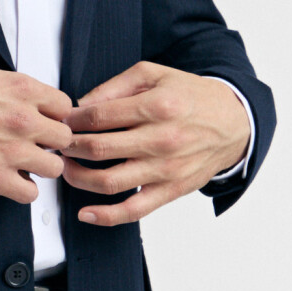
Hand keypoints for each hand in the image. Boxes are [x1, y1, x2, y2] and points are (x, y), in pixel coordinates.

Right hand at [0, 52, 73, 204]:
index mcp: (19, 89)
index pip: (64, 105)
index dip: (53, 114)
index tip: (43, 120)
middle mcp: (23, 120)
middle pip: (64, 137)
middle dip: (50, 141)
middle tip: (34, 144)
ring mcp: (11, 152)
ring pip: (54, 167)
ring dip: (40, 167)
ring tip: (23, 164)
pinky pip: (30, 193)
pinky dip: (22, 189)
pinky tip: (8, 180)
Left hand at [60, 61, 249, 224]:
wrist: (233, 122)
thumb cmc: (191, 97)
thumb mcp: (154, 74)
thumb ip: (115, 86)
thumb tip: (82, 104)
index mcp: (156, 106)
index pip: (98, 116)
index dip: (72, 120)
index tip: (62, 121)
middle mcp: (160, 139)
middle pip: (99, 148)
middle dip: (69, 148)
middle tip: (59, 144)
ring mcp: (165, 169)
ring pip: (109, 182)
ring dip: (78, 178)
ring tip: (67, 168)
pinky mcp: (171, 191)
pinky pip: (134, 210)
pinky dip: (107, 216)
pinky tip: (86, 213)